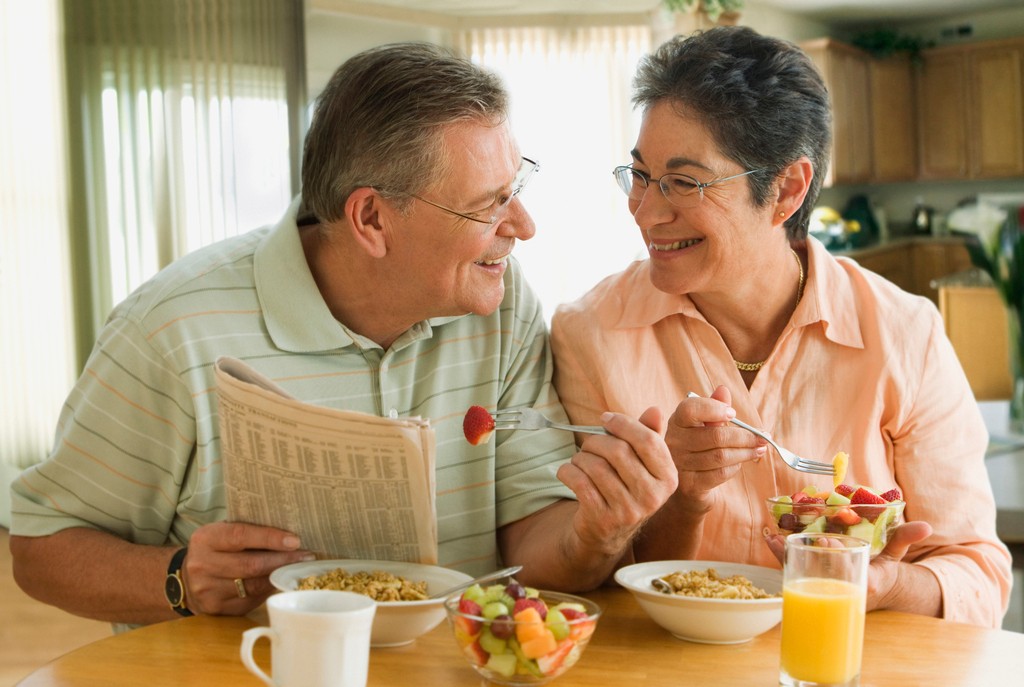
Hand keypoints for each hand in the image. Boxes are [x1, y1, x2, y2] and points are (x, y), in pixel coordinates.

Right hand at [182, 521, 314, 615]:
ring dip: (279, 577)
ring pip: (253, 585)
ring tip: (297, 569)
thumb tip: (288, 533)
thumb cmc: (215, 550)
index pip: (240, 535)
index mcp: (205, 539)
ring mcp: (207, 590)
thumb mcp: (222, 533)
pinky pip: (250, 600)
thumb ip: (247, 531)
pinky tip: (279, 583)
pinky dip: (268, 591)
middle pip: (251, 564)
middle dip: (282, 560)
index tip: (294, 540)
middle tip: (306, 556)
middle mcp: (202, 565)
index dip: (270, 538)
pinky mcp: (216, 608)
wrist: (186, 580)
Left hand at [556, 406, 677, 554]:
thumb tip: (655, 410)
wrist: (607, 531)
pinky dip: (567, 471)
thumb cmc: (624, 486)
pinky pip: (580, 483)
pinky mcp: (604, 520)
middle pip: (619, 451)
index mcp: (668, 478)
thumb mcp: (642, 463)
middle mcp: (653, 496)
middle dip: (596, 441)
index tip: (605, 419)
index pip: (648, 441)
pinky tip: (568, 472)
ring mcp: (629, 511)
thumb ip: (649, 435)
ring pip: (596, 466)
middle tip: (589, 445)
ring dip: (580, 458)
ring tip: (579, 461)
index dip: (623, 424)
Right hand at [665, 385, 766, 505]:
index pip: (690, 409)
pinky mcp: (690, 485)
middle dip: (745, 437)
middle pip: (716, 436)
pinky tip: (741, 462)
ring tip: (760, 449)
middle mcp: (674, 442)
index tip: (734, 414)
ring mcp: (680, 464)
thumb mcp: (703, 425)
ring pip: (721, 456)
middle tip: (763, 437)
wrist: (685, 485)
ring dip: (746, 452)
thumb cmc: (697, 448)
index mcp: (677, 421)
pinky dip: (736, 467)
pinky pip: (720, 473)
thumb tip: (723, 389)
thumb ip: (713, 406)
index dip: (714, 409)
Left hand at [764, 521, 936, 612]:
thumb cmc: (883, 570)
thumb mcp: (895, 555)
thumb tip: (927, 526)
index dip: (835, 556)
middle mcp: (840, 587)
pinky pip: (792, 569)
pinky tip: (770, 538)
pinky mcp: (811, 582)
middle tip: (787, 539)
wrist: (873, 589)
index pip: (847, 570)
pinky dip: (780, 555)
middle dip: (803, 555)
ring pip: (800, 571)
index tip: (825, 541)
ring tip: (771, 537)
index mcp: (863, 581)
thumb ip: (905, 538)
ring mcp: (824, 586)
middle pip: (817, 572)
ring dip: (783, 554)